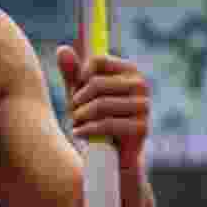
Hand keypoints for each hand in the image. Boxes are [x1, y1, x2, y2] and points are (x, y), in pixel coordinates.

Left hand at [55, 48, 151, 170]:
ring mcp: (144, 106)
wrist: (112, 156)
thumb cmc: (95, 120)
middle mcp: (141, 85)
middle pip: (96, 82)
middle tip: (73, 112)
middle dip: (77, 100)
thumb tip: (61, 49)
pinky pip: (107, 124)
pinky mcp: (142, 128)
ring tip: (76, 123)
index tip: (76, 91)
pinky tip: (79, 133)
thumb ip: (72, 73)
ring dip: (80, 116)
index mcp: (129, 70)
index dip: (79, 76)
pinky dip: (87, 130)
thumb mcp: (81, 95)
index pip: (97, 60)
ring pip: (100, 104)